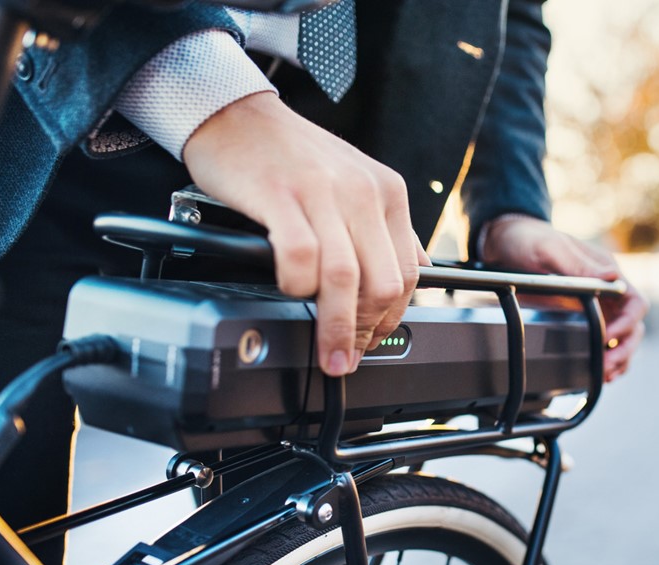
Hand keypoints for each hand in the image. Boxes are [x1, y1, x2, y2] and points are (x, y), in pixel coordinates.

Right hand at [183, 92, 423, 375]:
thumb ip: (389, 228)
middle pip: (381, 283)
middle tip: (349, 355)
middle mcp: (362, 193)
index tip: (374, 341)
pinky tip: (290, 291)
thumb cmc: (293, 156)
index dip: (392, 318)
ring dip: (337, 327)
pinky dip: (297, 286)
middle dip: (367, 331)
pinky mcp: (281, 195)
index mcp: (386, 193)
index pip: (407, 273)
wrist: (238, 114)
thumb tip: (420, 266)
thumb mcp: (357, 182)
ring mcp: (322, 193)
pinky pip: (301, 257)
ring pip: (345, 278)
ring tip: (328, 352)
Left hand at [480, 214, 647, 381]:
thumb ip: (578, 265)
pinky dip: (603, 357)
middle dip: (624, 349)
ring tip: (604, 376)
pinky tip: (597, 372)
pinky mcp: (580, 317)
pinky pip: (601, 341)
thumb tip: (612, 277)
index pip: (635, 302)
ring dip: (618, 358)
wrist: (506, 243)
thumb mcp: (550, 249)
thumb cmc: (529, 240)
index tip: (608, 338)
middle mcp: (606, 291)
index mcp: (606, 272)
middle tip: (606, 367)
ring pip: (621, 338)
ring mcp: (595, 306)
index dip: (628, 324)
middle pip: (633, 326)